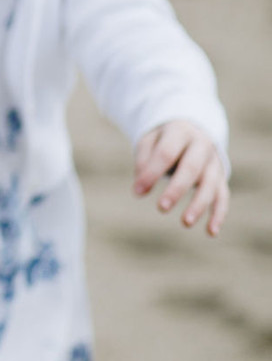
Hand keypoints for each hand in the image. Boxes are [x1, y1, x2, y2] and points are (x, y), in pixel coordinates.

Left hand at [133, 119, 228, 235]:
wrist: (191, 129)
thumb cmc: (163, 139)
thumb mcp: (149, 140)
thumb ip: (143, 160)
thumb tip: (139, 188)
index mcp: (180, 132)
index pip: (166, 153)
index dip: (152, 172)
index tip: (137, 192)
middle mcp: (202, 146)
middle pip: (191, 168)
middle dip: (177, 189)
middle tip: (161, 208)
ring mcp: (214, 162)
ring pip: (211, 184)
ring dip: (199, 205)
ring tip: (185, 223)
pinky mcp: (221, 177)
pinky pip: (223, 196)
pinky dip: (219, 214)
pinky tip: (211, 232)